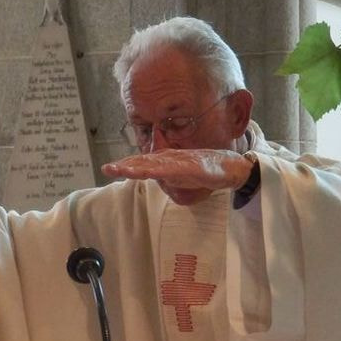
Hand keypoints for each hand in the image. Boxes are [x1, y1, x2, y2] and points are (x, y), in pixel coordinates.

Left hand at [101, 149, 253, 205]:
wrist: (232, 168)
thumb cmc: (208, 171)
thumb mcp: (184, 178)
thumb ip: (170, 179)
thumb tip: (159, 181)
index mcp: (168, 162)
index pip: (144, 163)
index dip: (127, 164)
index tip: (109, 168)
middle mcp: (172, 159)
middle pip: (146, 162)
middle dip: (126, 165)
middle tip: (108, 168)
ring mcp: (181, 162)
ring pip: (156, 165)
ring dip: (138, 167)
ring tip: (122, 170)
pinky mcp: (192, 167)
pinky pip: (174, 169)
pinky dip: (161, 169)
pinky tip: (151, 171)